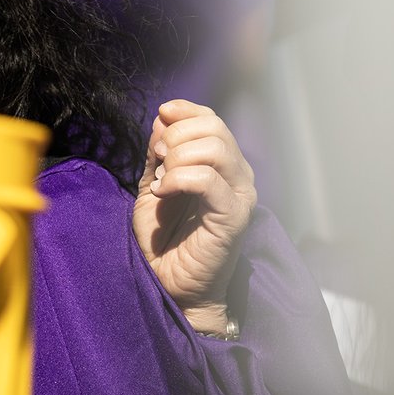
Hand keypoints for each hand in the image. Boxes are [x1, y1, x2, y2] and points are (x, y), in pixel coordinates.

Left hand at [132, 100, 255, 334]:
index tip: (161, 115)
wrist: (169, 283)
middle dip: (176, 135)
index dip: (185, 111)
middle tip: (157, 159)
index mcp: (221, 165)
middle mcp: (238, 176)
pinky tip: (162, 192)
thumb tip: (162, 117)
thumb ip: (158, 153)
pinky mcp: (233, 218)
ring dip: (177, 157)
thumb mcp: (153, 185)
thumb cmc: (163, 238)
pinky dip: (178, 178)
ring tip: (160, 180)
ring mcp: (240, 196)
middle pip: (214, 128)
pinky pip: (208, 180)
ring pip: (215, 149)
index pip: (212, 120)